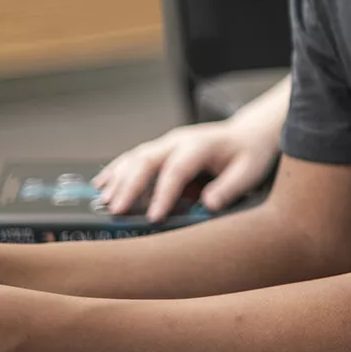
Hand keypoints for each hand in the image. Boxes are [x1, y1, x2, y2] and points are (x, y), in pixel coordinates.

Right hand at [93, 117, 278, 219]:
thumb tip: (209, 204)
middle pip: (147, 160)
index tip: (154, 217)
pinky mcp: (161, 149)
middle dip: (130, 186)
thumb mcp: (248, 171)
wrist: (249, 133)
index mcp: (200, 145)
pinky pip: (134, 157)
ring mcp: (167, 143)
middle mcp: (178, 141)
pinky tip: (101, 184)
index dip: (163, 194)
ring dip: (119, 179)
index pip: (177, 170)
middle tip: (117, 211)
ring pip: (136, 157)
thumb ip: (229, 187)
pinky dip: (116, 170)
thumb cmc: (249, 154)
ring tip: (106, 202)